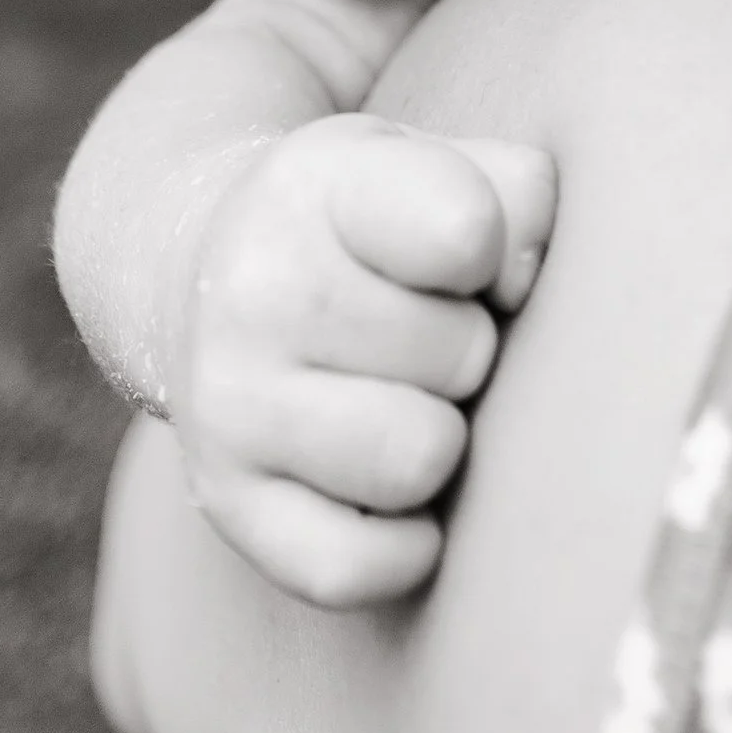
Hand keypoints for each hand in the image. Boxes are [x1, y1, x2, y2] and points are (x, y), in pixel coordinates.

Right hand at [163, 118, 556, 609]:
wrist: (205, 269)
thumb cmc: (367, 225)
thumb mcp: (435, 163)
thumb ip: (518, 195)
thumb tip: (527, 285)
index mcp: (318, 185)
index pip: (468, 231)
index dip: (499, 252)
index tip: (465, 252)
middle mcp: (254, 290)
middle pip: (462, 354)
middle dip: (472, 347)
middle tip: (423, 331)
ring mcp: (230, 404)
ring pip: (419, 460)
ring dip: (441, 440)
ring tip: (402, 397)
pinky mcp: (226, 502)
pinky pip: (352, 569)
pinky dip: (397, 546)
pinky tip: (389, 492)